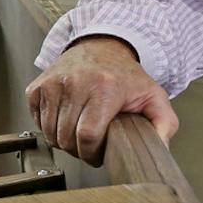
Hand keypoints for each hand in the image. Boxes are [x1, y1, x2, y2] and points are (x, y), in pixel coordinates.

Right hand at [24, 36, 179, 165]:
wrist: (101, 47)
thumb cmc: (126, 77)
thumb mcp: (154, 97)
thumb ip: (165, 124)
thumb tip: (161, 149)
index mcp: (104, 88)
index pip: (87, 136)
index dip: (91, 154)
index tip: (99, 154)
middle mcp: (75, 83)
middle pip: (66, 138)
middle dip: (78, 150)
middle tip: (90, 144)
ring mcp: (53, 83)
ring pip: (50, 133)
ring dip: (63, 141)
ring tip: (79, 132)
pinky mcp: (37, 86)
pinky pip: (37, 121)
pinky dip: (49, 128)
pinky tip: (65, 120)